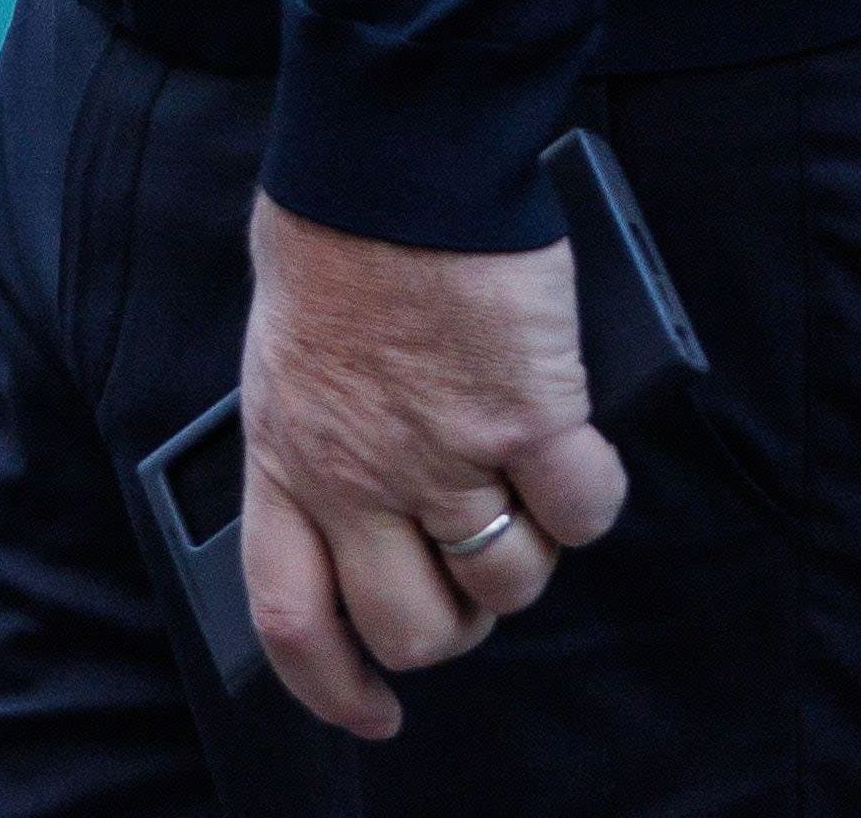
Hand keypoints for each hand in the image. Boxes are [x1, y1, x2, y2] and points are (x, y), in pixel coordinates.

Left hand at [240, 193, 626, 740]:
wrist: (390, 161)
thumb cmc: (330, 244)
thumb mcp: (280, 363)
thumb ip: (307, 444)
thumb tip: (351, 494)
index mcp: (290, 463)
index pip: (295, 619)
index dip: (332, 687)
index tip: (370, 709)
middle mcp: (364, 476)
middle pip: (415, 627)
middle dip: (452, 625)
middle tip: (466, 581)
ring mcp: (448, 450)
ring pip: (510, 580)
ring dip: (526, 559)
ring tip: (524, 501)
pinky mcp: (529, 410)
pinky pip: (584, 509)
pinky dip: (590, 499)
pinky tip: (574, 459)